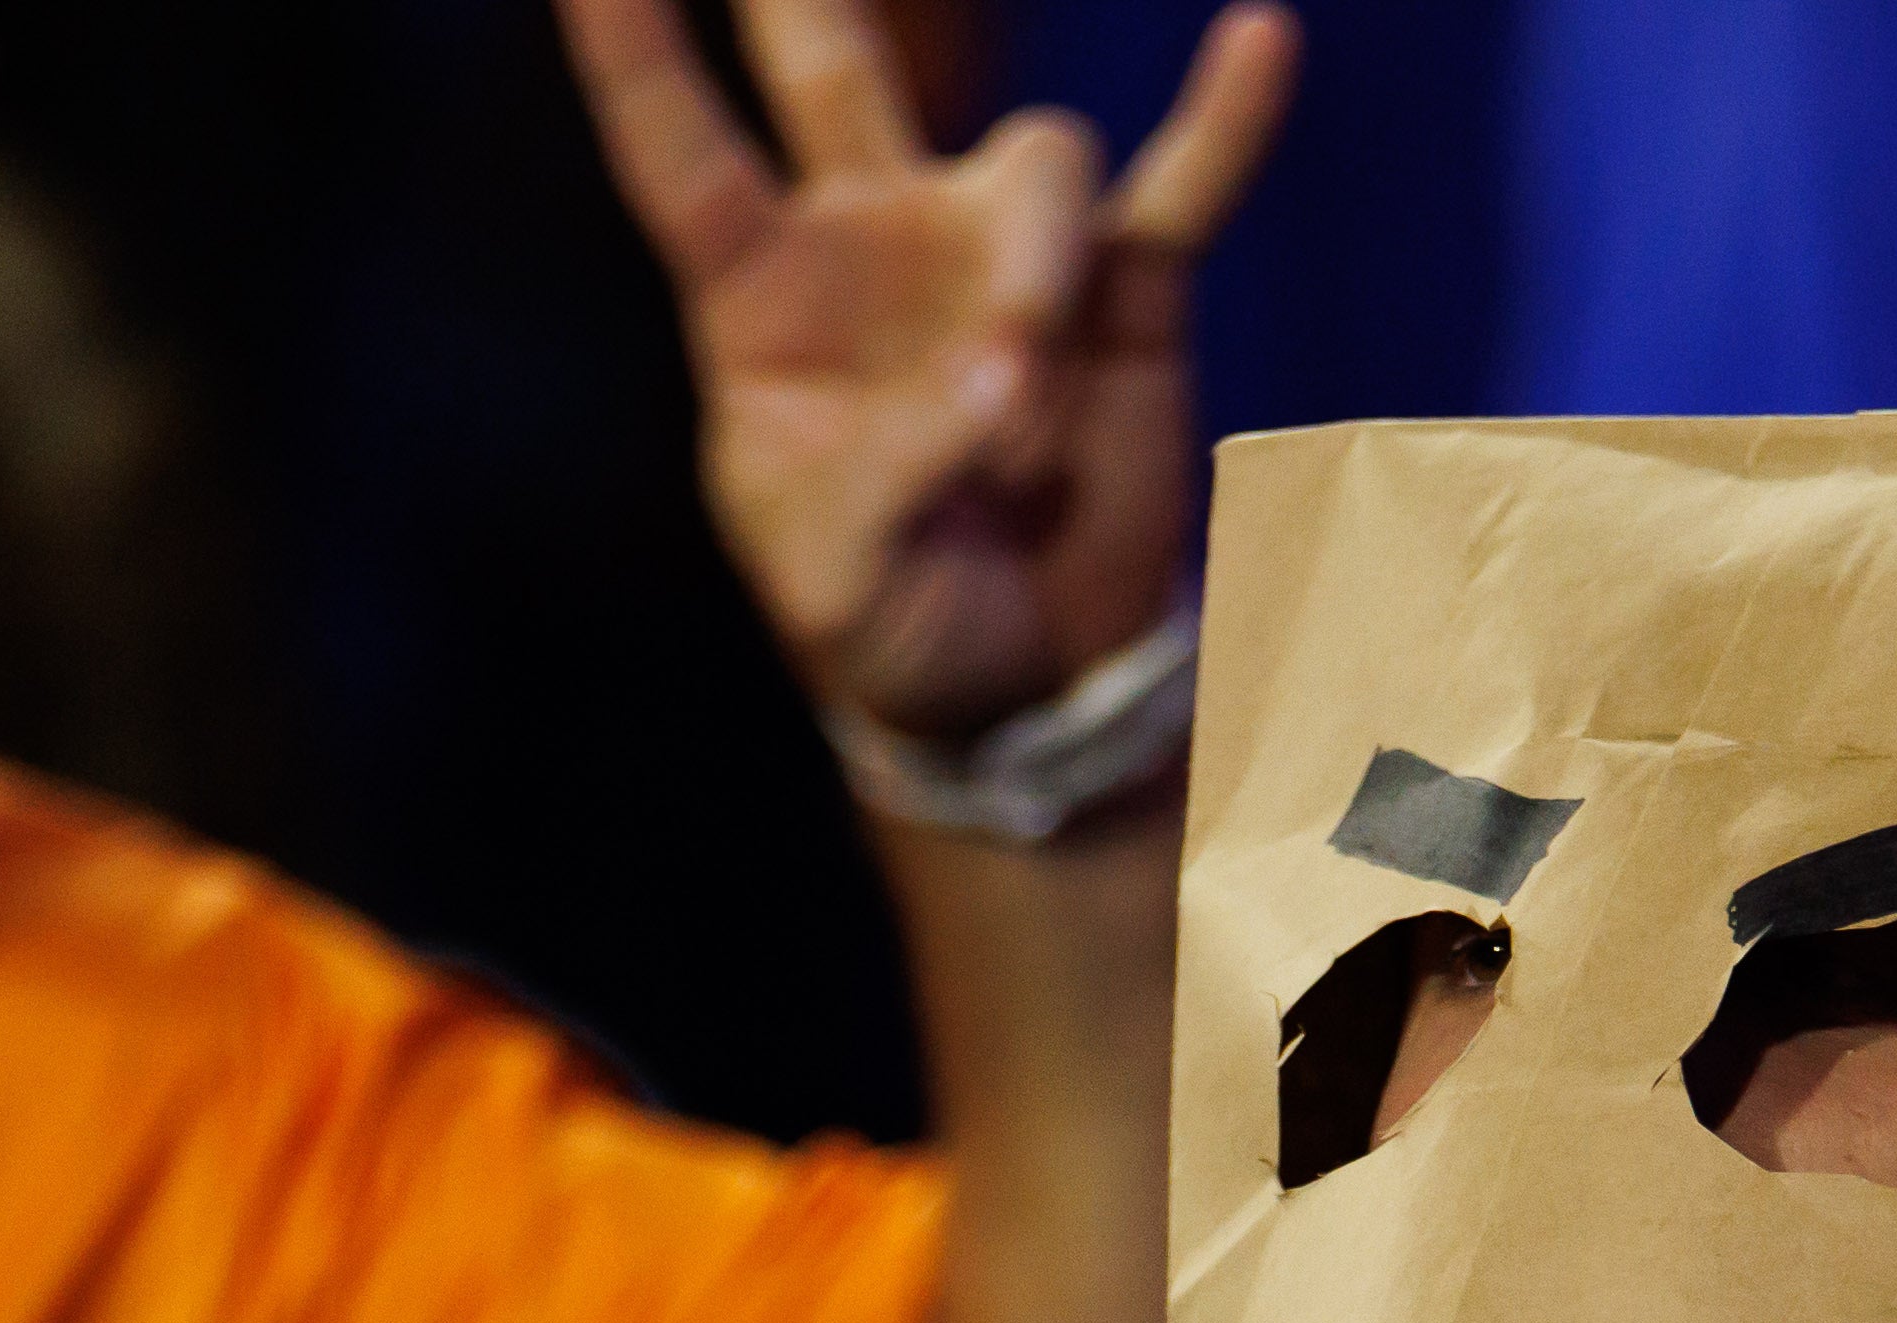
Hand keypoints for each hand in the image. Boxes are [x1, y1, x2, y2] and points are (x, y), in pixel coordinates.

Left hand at [561, 0, 1299, 748]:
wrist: (1024, 685)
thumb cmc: (893, 622)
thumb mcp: (840, 579)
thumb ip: (897, 470)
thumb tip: (1007, 374)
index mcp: (763, 303)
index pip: (684, 158)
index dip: (636, 59)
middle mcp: (874, 241)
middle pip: (829, 66)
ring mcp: (1000, 252)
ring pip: (1033, 168)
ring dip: (1036, 280)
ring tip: (1024, 429)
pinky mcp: (1124, 294)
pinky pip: (1181, 184)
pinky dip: (1224, 121)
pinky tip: (1260, 39)